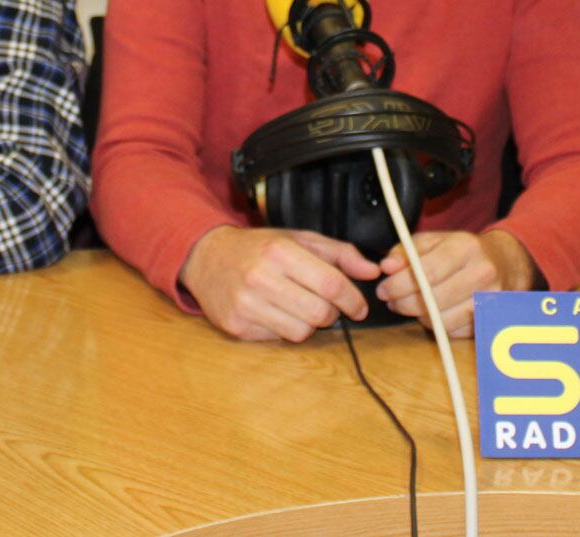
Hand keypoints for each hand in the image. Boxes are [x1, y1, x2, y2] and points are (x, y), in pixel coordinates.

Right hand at [179, 225, 381, 342]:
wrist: (206, 257)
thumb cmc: (258, 248)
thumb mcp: (298, 239)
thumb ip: (339, 253)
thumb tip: (372, 271)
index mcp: (280, 251)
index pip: (331, 284)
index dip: (352, 299)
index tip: (359, 306)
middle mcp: (261, 278)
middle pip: (319, 312)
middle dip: (332, 313)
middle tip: (328, 306)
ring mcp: (246, 305)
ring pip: (300, 332)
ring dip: (309, 324)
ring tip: (300, 307)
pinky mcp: (236, 326)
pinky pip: (278, 339)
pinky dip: (285, 329)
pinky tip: (277, 312)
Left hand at [376, 230, 538, 337]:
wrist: (506, 263)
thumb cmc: (464, 251)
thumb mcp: (435, 240)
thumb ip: (407, 251)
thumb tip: (387, 266)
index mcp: (466, 247)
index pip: (426, 272)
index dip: (399, 284)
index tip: (384, 289)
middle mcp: (482, 273)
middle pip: (433, 299)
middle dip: (404, 303)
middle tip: (391, 300)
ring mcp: (490, 299)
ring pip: (442, 320)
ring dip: (419, 316)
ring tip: (410, 305)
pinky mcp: (491, 320)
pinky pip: (454, 332)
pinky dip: (437, 326)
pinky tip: (432, 313)